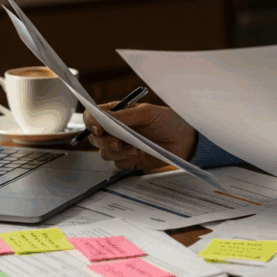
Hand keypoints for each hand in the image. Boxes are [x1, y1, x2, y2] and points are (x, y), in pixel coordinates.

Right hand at [82, 102, 197, 170]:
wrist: (185, 140)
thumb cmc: (169, 121)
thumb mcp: (147, 113)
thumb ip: (125, 115)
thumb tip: (104, 116)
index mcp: (118, 114)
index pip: (94, 116)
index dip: (91, 122)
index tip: (99, 128)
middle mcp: (117, 130)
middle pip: (95, 137)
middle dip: (105, 141)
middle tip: (119, 143)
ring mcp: (122, 145)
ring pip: (104, 152)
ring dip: (119, 152)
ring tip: (136, 148)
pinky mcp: (129, 160)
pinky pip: (117, 163)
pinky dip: (127, 159)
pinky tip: (140, 154)